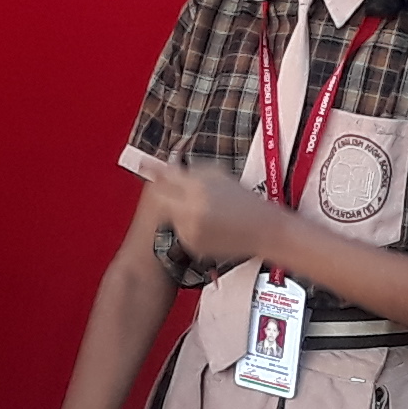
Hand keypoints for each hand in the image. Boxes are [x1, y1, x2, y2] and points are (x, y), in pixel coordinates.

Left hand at [140, 157, 283, 268]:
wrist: (263, 230)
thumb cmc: (245, 201)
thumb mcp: (219, 176)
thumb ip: (192, 171)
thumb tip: (168, 165)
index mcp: (198, 186)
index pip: (165, 175)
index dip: (154, 170)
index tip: (144, 164)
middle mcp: (190, 207)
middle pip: (161, 196)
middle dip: (166, 193)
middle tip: (176, 192)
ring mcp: (189, 227)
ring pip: (169, 215)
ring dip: (178, 210)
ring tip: (202, 210)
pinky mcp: (191, 244)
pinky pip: (179, 231)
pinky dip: (187, 226)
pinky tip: (207, 224)